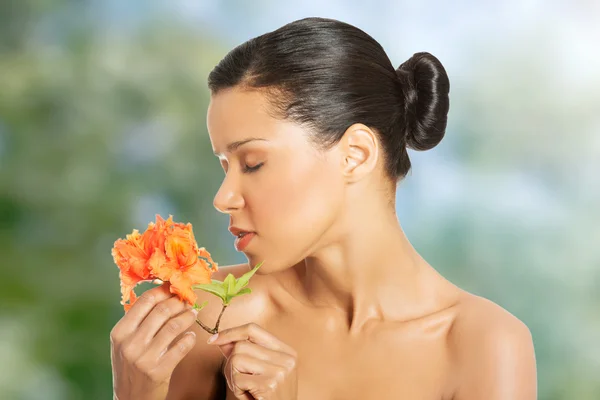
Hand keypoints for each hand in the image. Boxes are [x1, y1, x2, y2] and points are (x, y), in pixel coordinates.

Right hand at [110, 283, 198, 399]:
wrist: (130, 398)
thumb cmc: (131, 364)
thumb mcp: (125, 341)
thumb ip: (139, 320)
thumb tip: (164, 292)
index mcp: (120, 332)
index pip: (145, 301)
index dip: (164, 290)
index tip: (176, 287)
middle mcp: (130, 343)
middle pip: (162, 310)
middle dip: (179, 302)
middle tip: (189, 300)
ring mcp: (144, 357)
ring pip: (174, 326)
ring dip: (188, 316)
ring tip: (194, 314)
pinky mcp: (159, 370)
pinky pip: (182, 346)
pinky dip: (190, 338)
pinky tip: (192, 336)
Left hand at [208, 323, 297, 399]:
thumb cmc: (269, 397)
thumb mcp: (260, 371)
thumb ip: (244, 352)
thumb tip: (220, 339)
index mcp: (286, 351)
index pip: (254, 329)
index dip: (231, 332)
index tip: (214, 339)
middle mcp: (286, 359)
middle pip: (241, 345)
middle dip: (231, 362)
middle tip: (239, 380)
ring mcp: (279, 371)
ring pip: (237, 359)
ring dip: (233, 376)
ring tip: (245, 387)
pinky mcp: (269, 384)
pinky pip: (238, 378)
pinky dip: (237, 389)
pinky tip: (248, 395)